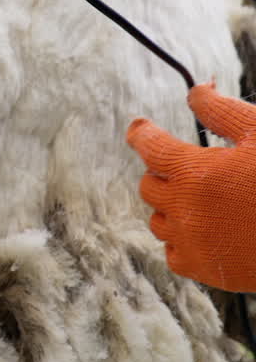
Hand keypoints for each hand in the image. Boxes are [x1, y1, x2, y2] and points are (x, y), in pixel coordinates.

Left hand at [127, 84, 255, 291]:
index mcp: (195, 172)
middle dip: (164, 173)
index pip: (150, 147)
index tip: (139, 128)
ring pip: (157, 220)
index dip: (142, 134)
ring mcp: (190, 241)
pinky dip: (182, 240)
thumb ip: (222, 112)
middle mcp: (184, 208)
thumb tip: (196, 91)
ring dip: (172, 207)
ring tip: (205, 201)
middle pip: (149, 185)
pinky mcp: (202, 270)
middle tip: (190, 168)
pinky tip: (206, 231)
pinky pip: (172, 253)